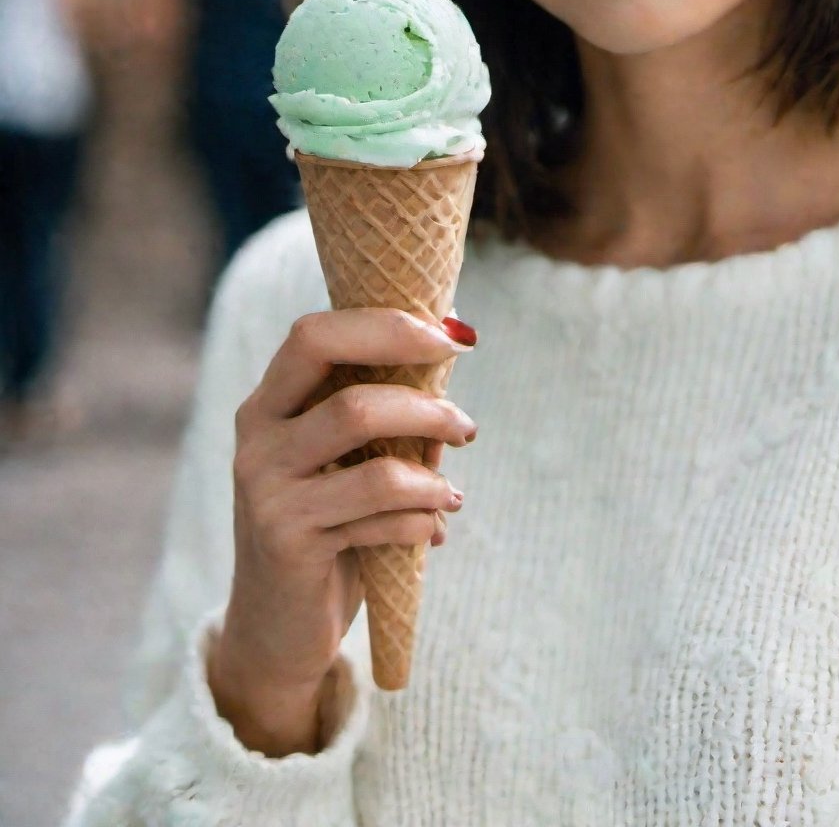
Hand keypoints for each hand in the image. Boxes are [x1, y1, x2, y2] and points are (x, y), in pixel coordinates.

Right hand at [208, 306, 476, 754]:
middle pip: (348, 396)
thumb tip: (456, 338)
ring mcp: (268, 494)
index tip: (449, 338)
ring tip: (454, 488)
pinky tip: (434, 528)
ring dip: (433, 469)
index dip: (386, 326)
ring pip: (374, 461)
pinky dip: (422, 518)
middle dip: (423, 404)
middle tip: (464, 424)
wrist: (275, 629)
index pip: (314, 334)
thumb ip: (387, 410)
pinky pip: (380, 518)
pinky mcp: (290, 545)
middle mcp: (257, 441)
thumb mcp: (345, 459)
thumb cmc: (325, 525)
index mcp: (268, 403)